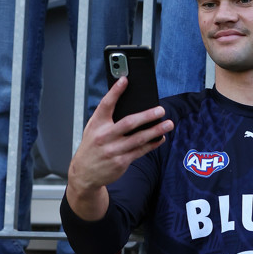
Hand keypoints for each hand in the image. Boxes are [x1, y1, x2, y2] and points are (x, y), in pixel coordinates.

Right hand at [66, 77, 172, 220]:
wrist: (84, 173)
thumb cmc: (92, 146)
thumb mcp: (92, 128)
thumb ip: (106, 116)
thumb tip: (128, 102)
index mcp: (96, 124)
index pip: (106, 104)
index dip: (115, 91)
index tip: (125, 80)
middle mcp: (104, 137)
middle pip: (128, 123)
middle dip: (147, 115)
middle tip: (160, 110)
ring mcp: (113, 150)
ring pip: (138, 138)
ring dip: (156, 130)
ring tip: (168, 124)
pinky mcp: (121, 162)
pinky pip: (140, 151)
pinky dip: (152, 144)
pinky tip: (160, 137)